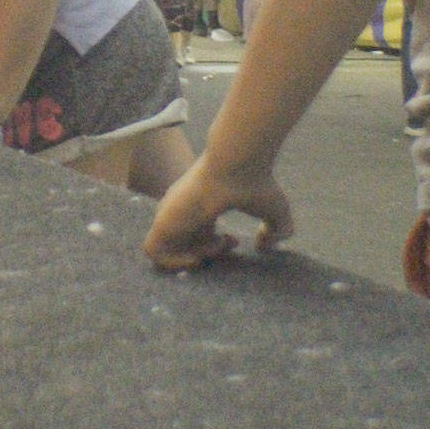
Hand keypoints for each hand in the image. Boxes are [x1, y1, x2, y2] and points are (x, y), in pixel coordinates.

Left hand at [144, 151, 293, 271]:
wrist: (237, 165)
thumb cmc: (255, 184)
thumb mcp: (277, 213)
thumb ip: (277, 231)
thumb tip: (264, 245)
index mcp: (202, 205)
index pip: (197, 233)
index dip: (214, 246)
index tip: (235, 242)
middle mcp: (183, 210)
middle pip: (182, 243)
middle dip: (204, 254)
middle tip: (225, 245)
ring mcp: (170, 214)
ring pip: (166, 248)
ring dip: (189, 259)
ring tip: (212, 249)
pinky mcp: (162, 220)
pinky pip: (152, 251)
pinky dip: (171, 262)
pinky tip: (196, 256)